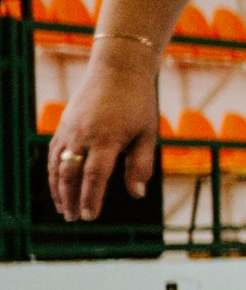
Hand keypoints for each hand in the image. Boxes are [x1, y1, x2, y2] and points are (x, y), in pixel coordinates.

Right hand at [48, 46, 161, 220]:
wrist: (118, 70)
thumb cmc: (138, 103)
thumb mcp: (148, 133)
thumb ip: (141, 164)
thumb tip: (137, 194)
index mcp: (106, 139)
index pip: (95, 176)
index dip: (91, 198)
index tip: (91, 216)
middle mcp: (83, 136)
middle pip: (71, 175)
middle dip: (72, 199)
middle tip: (75, 219)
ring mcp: (69, 130)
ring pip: (57, 166)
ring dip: (59, 189)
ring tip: (64, 209)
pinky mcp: (63, 126)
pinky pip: (53, 153)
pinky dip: (54, 172)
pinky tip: (59, 186)